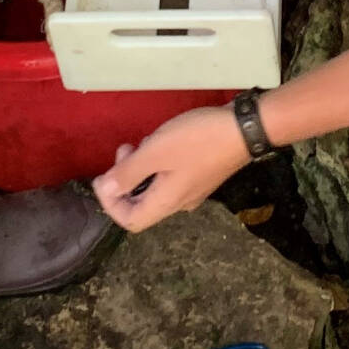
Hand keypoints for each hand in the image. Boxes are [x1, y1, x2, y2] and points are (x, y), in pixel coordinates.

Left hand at [93, 106, 247, 231]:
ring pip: (154, 188)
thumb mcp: (156, 152)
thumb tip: (106, 189)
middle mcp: (179, 203)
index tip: (104, 176)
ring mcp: (193, 190)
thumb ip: (128, 172)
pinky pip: (168, 177)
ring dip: (140, 168)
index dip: (110, 203)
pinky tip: (161, 142)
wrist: (245, 129)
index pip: (130, 220)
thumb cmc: (197, 140)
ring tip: (142, 142)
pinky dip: (156, 163)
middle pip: (141, 204)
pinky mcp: (201, 175)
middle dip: (124, 180)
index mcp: (167, 202)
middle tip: (125, 150)